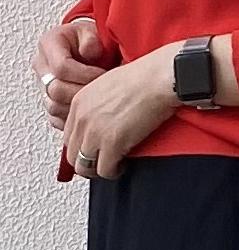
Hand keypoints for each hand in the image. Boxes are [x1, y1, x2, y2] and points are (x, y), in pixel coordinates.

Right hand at [31, 21, 106, 131]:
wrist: (89, 46)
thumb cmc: (91, 38)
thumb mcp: (93, 31)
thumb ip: (91, 38)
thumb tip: (89, 51)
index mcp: (49, 44)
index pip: (61, 67)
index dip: (85, 74)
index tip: (103, 76)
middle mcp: (42, 66)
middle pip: (55, 90)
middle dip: (83, 93)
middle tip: (104, 92)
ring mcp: (43, 86)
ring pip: (54, 107)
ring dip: (79, 108)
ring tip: (99, 102)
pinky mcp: (50, 101)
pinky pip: (56, 118)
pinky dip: (73, 119)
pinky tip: (89, 112)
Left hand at [62, 43, 180, 179]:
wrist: (158, 79)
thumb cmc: (143, 77)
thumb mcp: (107, 85)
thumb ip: (96, 104)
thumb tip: (101, 120)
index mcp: (79, 102)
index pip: (68, 136)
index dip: (82, 146)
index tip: (93, 149)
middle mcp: (82, 119)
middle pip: (72, 154)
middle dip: (87, 161)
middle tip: (102, 161)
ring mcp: (95, 133)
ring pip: (84, 167)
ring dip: (98, 169)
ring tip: (113, 165)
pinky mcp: (112, 145)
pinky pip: (105, 170)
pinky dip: (114, 171)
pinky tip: (123, 164)